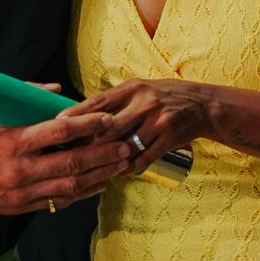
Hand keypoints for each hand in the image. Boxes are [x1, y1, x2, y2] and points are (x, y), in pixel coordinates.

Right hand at [0, 108, 130, 215]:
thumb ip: (24, 100)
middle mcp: (20, 168)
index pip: (59, 131)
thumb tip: (56, 90)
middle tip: (125, 146)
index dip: (87, 125)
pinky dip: (82, 194)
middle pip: (72, 162)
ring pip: (70, 186)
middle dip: (103, 154)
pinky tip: (99, 185)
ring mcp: (22, 191)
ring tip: (120, 165)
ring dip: (99, 176)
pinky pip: (59, 201)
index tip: (108, 119)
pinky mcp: (22, 206)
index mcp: (13, 140)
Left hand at [62, 78, 212, 177]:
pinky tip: (117, 171)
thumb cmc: (164, 95)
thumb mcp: (139, 88)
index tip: (58, 123)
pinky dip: (127, 168)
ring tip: (90, 167)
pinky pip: (141, 159)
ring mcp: (157, 122)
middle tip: (69, 153)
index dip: (77, 114)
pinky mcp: (168, 139)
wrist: (201, 105)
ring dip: (106, 159)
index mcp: (133, 88)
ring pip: (124, 147)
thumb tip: (81, 114)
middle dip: (87, 142)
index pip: (99, 102)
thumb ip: (114, 100)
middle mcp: (144, 103)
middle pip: (108, 128)